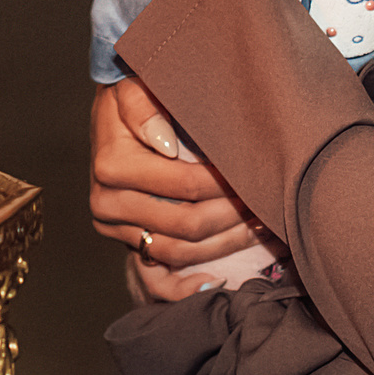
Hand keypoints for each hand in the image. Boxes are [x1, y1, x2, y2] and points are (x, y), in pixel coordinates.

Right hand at [88, 77, 262, 299]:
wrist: (114, 117)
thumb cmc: (134, 97)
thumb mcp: (135, 89)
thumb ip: (147, 109)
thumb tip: (167, 144)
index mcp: (110, 166)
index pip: (184, 186)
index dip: (225, 185)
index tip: (257, 176)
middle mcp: (106, 203)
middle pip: (186, 224)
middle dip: (233, 216)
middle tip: (267, 203)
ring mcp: (115, 229)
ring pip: (179, 252)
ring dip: (226, 244)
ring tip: (261, 226)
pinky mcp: (125, 245)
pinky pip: (156, 279)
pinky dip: (187, 286)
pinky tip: (219, 280)